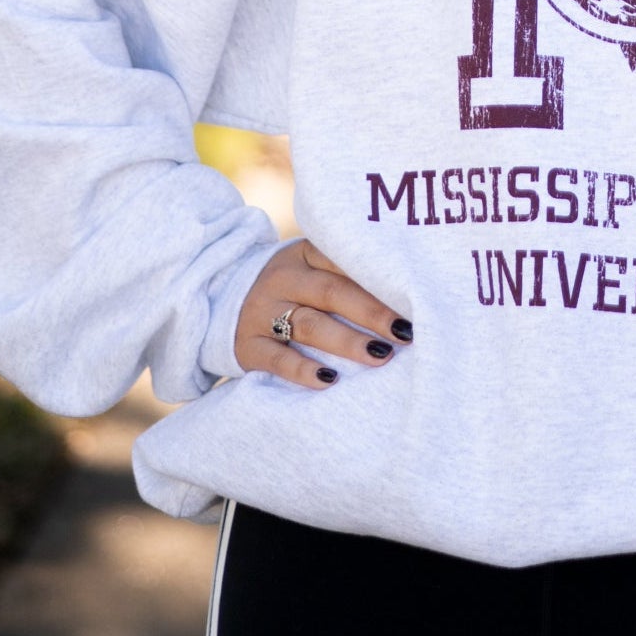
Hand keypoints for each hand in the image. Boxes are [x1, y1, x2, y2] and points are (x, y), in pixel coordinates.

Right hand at [234, 238, 412, 390]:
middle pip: (331, 293)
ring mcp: (262, 312)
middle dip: (372, 313)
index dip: (378, 278)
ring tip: (380, 355)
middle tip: (405, 332)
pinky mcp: (248, 347)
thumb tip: (411, 296)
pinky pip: (278, 359)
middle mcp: (282, 279)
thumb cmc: (294, 289)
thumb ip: (349, 276)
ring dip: (347, 341)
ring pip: (309, 325)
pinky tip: (330, 380)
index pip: (343, 260)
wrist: (223, 301)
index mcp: (304, 254)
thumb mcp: (313, 270)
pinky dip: (304, 371)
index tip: (413, 296)